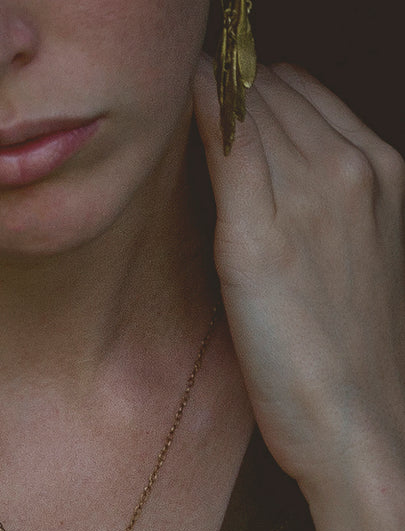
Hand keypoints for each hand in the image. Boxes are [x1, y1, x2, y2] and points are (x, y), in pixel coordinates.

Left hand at [191, 57, 404, 501]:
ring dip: (206, 102)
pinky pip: (227, 141)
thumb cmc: (340, 350)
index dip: (249, 94)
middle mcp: (356, 170)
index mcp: (387, 171)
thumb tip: (251, 166)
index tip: (208, 108)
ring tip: (166, 117)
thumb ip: (313, 201)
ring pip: (248, 107)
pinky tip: (178, 98)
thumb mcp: (348, 254)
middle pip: (272, 91)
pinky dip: (202, 109)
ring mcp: (313, 198)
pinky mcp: (259, 236)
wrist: (359, 422)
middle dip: (224, 92)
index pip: (304, 92)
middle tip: (176, 114)